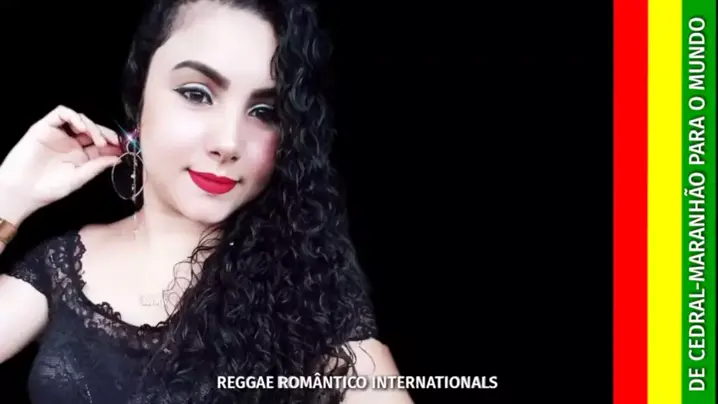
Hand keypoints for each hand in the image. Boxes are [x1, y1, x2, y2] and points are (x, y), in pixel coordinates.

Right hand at [0, 105, 121, 220]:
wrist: (21, 190)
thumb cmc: (49, 188)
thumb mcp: (79, 178)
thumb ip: (97, 166)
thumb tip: (118, 158)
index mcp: (82, 155)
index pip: (101, 143)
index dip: (113, 143)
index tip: (123, 147)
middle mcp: (71, 142)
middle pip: (93, 129)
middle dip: (106, 133)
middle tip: (114, 142)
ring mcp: (58, 134)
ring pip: (80, 119)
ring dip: (92, 126)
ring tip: (98, 140)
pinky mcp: (44, 127)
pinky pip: (61, 114)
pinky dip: (74, 117)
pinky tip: (82, 128)